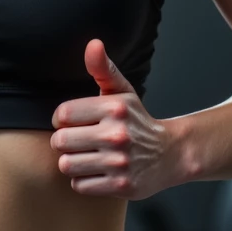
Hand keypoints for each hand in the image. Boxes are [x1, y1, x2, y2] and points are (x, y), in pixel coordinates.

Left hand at [50, 38, 170, 200]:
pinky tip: (97, 172)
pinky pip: (79, 185)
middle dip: (65, 142)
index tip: (72, 122)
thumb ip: (103, 69)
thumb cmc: (137, 121)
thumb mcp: (122, 92)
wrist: (170, 154)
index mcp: (114, 108)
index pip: (63, 113)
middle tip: (79, 142)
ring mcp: (120, 162)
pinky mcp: (121, 186)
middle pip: (60, 141)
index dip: (62, 119)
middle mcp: (117, 134)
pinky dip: (83, 181)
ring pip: (66, 165)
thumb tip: (93, 44)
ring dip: (72, 163)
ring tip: (87, 157)